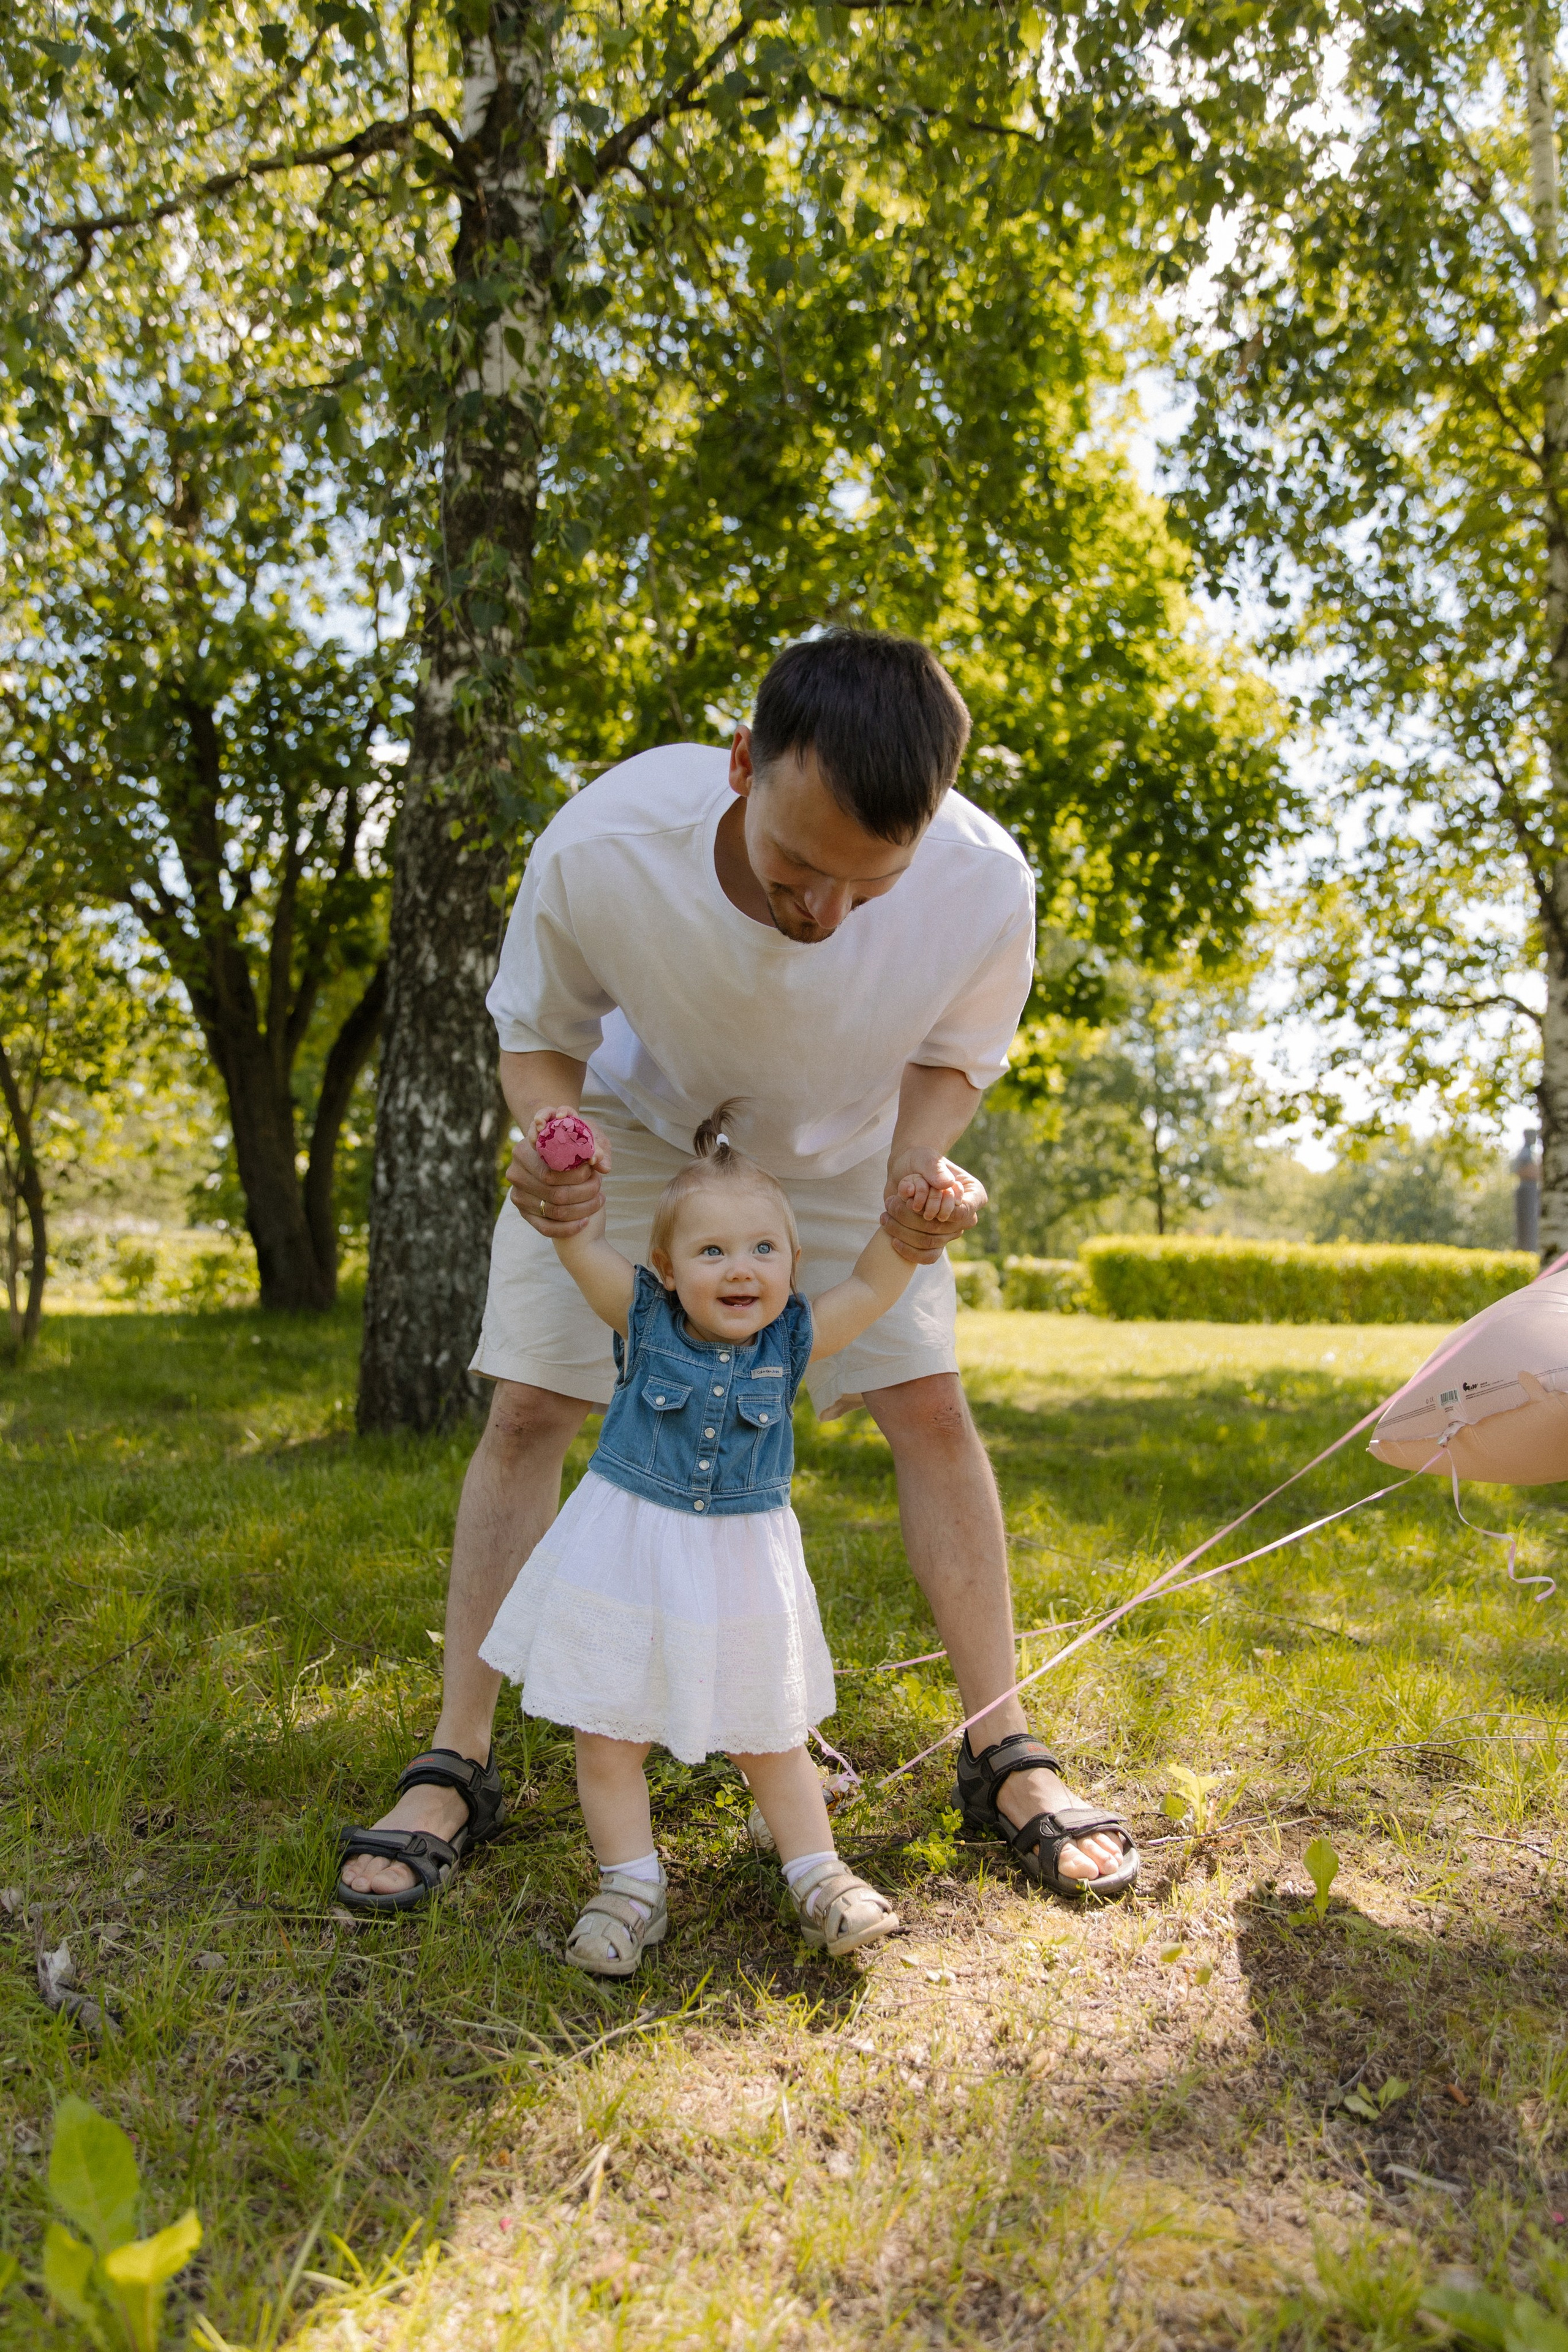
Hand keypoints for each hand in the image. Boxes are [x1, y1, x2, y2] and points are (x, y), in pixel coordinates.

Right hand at [508, 1106, 609, 1238]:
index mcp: (522, 1151)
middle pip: (556, 1192)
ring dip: (582, 1208)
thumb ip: (589, 1144)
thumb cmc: (565, 1146)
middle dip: (584, 1192)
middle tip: (599, 1186)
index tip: (593, 1170)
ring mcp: (518, 1196)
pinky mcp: (524, 1214)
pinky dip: (569, 1227)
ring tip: (599, 1199)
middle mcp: (515, 1174)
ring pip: (555, 1211)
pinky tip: (586, 1221)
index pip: (552, 1170)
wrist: (550, 1159)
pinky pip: (546, 1228)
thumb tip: (597, 1159)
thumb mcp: (575, 1138)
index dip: (577, 1174)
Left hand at [881, 1149, 984, 1264]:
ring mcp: (951, 1231)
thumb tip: (946, 1184)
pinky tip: (893, 1241)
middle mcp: (965, 1215)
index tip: (914, 1203)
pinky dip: (910, 1251)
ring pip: (931, 1242)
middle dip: (912, 1218)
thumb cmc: (919, 1161)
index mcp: (973, 1194)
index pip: (963, 1211)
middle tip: (890, 1204)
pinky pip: (928, 1256)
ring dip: (904, 1231)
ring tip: (885, 1216)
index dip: (940, 1211)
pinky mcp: (936, 1241)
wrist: (906, 1171)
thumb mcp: (925, 1158)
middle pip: (942, 1228)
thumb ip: (935, 1168)